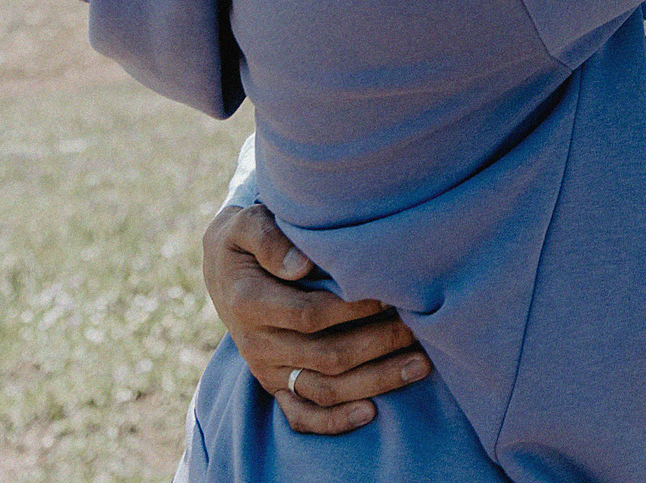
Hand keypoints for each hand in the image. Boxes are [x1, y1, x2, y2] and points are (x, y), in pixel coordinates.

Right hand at [203, 203, 429, 434]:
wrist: (224, 271)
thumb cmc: (247, 241)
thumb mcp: (247, 225)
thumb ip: (269, 238)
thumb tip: (300, 263)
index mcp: (251, 302)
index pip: (310, 314)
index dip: (354, 309)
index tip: (391, 295)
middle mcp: (257, 344)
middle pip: (326, 355)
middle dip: (380, 344)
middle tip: (421, 329)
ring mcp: (267, 370)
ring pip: (323, 389)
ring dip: (375, 381)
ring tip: (420, 365)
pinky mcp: (275, 386)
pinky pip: (300, 415)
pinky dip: (334, 421)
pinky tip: (371, 413)